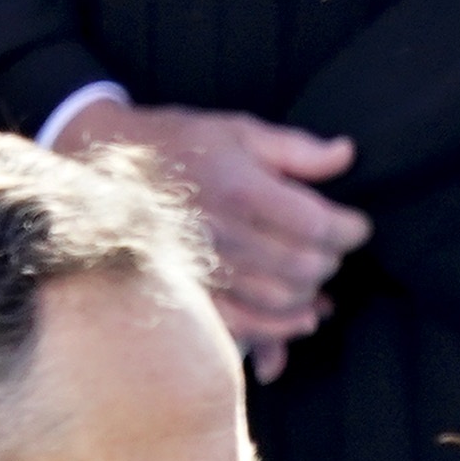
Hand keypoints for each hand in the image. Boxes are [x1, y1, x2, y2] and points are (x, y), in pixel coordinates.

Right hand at [58, 101, 369, 381]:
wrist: (103, 165)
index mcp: (240, 187)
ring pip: (282, 300)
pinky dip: (281, 330)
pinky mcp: (189, 292)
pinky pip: (246, 326)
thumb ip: (296, 150)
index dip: (350, 230)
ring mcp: (203, 267)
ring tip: (317, 278)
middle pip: (306, 267)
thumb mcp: (238, 131)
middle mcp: (222, 233)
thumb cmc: (180, 144)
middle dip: (332, 260)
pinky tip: (301, 318)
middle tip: (332, 249)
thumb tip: (346, 155)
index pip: (318, 226)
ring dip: (311, 294)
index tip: (356, 226)